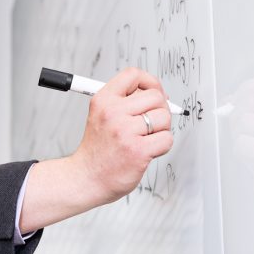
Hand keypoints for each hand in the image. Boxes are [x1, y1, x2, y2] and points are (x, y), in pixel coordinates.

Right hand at [20, 67, 173, 231]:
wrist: (86, 178)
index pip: (133, 75)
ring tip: (147, 137)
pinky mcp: (138, 151)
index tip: (153, 93)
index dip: (150, 82)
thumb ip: (126, 101)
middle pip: (156, 96)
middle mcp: (113, 113)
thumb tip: (159, 94)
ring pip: (164, 117)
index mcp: (104, 100)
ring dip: (162, 129)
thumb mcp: (102, 115)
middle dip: (160, 109)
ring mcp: (126, 132)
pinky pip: (167, 139)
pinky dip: (163, 145)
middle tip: (151, 122)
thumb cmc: (98, 150)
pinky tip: (149, 149)